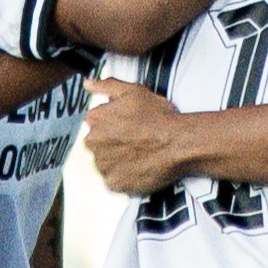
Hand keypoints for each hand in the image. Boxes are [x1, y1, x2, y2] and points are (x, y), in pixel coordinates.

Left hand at [84, 78, 192, 194]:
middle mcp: (94, 143)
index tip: (128, 125)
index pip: (96, 122)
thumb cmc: (159, 117)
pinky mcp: (116, 183)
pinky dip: (125, 177)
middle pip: (98, 144)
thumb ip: (107, 86)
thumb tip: (88, 84)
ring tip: (140, 155)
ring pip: (106, 163)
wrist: (178, 144)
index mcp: (96, 119)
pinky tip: (139, 168)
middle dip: (113, 143)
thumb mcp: (134, 91)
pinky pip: (115, 181)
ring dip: (118, 160)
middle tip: (136, 141)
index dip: (113, 123)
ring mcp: (104, 165)